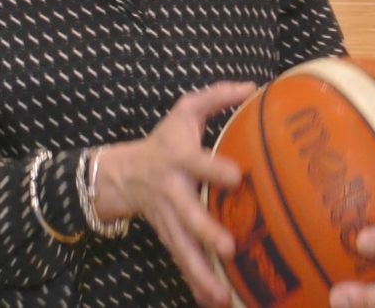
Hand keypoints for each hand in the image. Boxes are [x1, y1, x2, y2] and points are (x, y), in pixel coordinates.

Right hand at [94, 81, 256, 306]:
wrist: (120, 174)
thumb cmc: (164, 140)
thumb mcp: (184, 111)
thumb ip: (217, 96)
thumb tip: (254, 86)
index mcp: (179, 159)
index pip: (197, 162)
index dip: (214, 169)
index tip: (236, 176)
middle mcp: (172, 193)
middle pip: (188, 215)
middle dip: (206, 233)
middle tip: (229, 248)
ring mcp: (168, 219)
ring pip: (182, 248)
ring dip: (201, 272)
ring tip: (220, 295)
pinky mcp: (167, 237)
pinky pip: (182, 262)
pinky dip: (196, 282)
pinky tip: (212, 300)